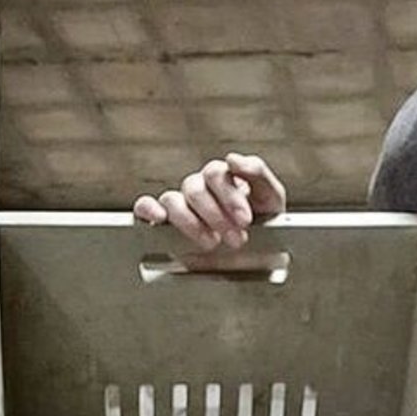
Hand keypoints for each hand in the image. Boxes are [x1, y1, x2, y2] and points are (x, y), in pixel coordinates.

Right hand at [132, 153, 285, 249]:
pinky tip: (160, 219)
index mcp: (222, 177)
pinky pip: (145, 207)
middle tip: (237, 239)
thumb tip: (232, 158)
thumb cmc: (265, 223)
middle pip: (194, 188)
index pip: (216, 174)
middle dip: (216, 216)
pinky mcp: (163, 223)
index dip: (229, 197)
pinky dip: (148, 210)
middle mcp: (199, 188)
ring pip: (171, 200)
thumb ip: (257, 172)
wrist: (260, 257)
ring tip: (212, 243)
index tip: (246, 220)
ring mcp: (180, 205)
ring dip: (191, 222)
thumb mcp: (271, 197)